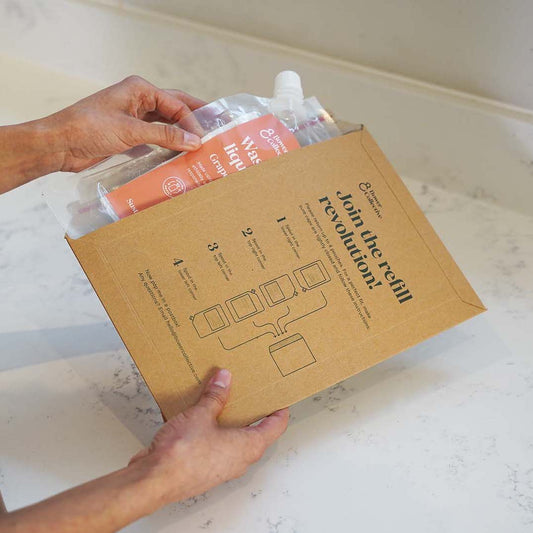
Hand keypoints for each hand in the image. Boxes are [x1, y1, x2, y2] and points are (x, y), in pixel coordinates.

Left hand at [48, 75, 204, 171]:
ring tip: (199, 147)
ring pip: (166, 125)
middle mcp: (139, 100)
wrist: (60, 145)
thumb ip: (164, 135)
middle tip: (215, 132)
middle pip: (174, 109)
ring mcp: (134, 118)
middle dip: (193, 121)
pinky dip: (167, 146)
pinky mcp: (129, 135)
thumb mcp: (130, 130)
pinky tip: (178, 156)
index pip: (176, 103)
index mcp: (139, 89)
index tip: (204, 139)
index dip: (192, 121)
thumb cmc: (89, 128)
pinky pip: (156, 139)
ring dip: (181, 135)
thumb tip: (194, 141)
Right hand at [129, 368, 288, 503]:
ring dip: (229, 420)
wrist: (153, 480)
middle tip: (249, 392)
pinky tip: (199, 414)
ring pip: (233, 438)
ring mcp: (220, 466)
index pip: (276, 426)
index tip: (279, 397)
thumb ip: (215, 396)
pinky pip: (214, 444)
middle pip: (255, 432)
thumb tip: (224, 380)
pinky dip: (211, 429)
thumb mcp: (201, 415)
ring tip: (222, 398)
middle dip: (251, 411)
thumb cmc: (181, 456)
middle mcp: (238, 460)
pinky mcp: (203, 468)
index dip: (279, 410)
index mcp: (248, 447)